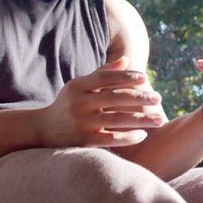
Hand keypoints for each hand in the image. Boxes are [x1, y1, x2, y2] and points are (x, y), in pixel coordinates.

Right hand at [38, 56, 165, 147]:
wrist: (42, 130)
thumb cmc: (68, 104)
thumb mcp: (79, 86)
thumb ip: (102, 73)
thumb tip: (127, 60)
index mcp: (79, 86)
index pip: (106, 77)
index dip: (126, 76)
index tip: (145, 78)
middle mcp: (80, 103)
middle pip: (115, 98)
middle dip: (140, 97)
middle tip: (158, 98)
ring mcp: (82, 123)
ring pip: (118, 119)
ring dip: (141, 119)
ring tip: (159, 119)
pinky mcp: (85, 141)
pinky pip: (112, 139)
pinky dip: (129, 137)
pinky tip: (143, 134)